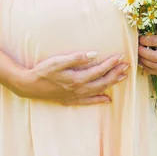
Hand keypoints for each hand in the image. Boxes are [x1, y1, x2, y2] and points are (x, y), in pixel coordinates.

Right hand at [11, 52, 130, 104]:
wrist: (29, 85)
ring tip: (122, 77)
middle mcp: (79, 89)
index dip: (111, 63)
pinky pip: (89, 101)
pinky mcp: (70, 99)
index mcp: (78, 78)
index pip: (99, 70)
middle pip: (103, 81)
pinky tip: (108, 99)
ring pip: (99, 90)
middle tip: (127, 66)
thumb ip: (77, 58)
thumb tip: (95, 54)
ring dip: (112, 83)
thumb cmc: (43, 71)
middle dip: (116, 73)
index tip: (120, 56)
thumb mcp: (59, 61)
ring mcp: (76, 96)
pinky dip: (100, 99)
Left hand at [138, 22, 156, 76]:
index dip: (144, 41)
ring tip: (139, 57)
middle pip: (156, 57)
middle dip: (142, 53)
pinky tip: (145, 65)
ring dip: (145, 63)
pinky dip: (151, 70)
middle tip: (137, 48)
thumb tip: (139, 27)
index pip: (156, 41)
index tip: (139, 38)